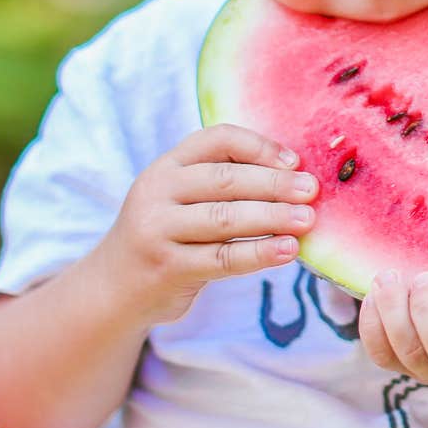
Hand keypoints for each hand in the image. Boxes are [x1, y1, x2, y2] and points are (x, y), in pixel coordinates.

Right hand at [97, 124, 317, 325]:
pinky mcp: (168, 268)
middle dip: (275, 184)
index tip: (295, 161)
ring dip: (273, 217)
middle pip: (226, 179)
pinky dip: (260, 253)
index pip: (217, 140)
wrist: (115, 287)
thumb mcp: (181, 198)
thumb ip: (223, 183)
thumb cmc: (169, 234)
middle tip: (312, 191)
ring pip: (225, 218)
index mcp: (167, 166)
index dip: (259, 146)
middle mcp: (157, 192)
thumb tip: (296, 177)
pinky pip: (223, 258)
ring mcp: (158, 231)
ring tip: (307, 220)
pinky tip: (288, 250)